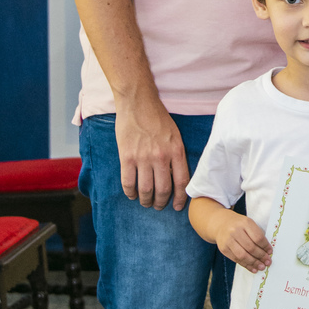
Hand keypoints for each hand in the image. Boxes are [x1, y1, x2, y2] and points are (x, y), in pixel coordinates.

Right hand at [115, 93, 189, 209]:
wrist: (138, 102)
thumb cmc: (157, 117)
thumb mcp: (175, 135)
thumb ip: (176, 155)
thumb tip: (176, 177)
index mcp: (176, 151)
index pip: (182, 183)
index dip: (180, 199)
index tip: (177, 206)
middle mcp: (161, 157)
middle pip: (163, 190)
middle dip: (161, 203)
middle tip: (158, 206)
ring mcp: (143, 158)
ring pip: (146, 190)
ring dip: (146, 200)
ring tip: (146, 202)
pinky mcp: (127, 157)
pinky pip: (128, 182)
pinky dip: (130, 192)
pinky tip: (132, 194)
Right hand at [215, 213, 272, 272]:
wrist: (220, 224)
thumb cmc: (239, 225)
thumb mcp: (248, 224)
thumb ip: (257, 235)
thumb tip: (267, 251)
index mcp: (245, 223)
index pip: (258, 237)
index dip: (265, 246)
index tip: (270, 252)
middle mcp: (235, 231)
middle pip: (251, 247)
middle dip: (261, 256)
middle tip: (267, 262)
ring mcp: (228, 240)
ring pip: (243, 255)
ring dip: (254, 263)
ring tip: (261, 267)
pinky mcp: (223, 249)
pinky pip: (236, 259)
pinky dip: (246, 265)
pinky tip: (252, 268)